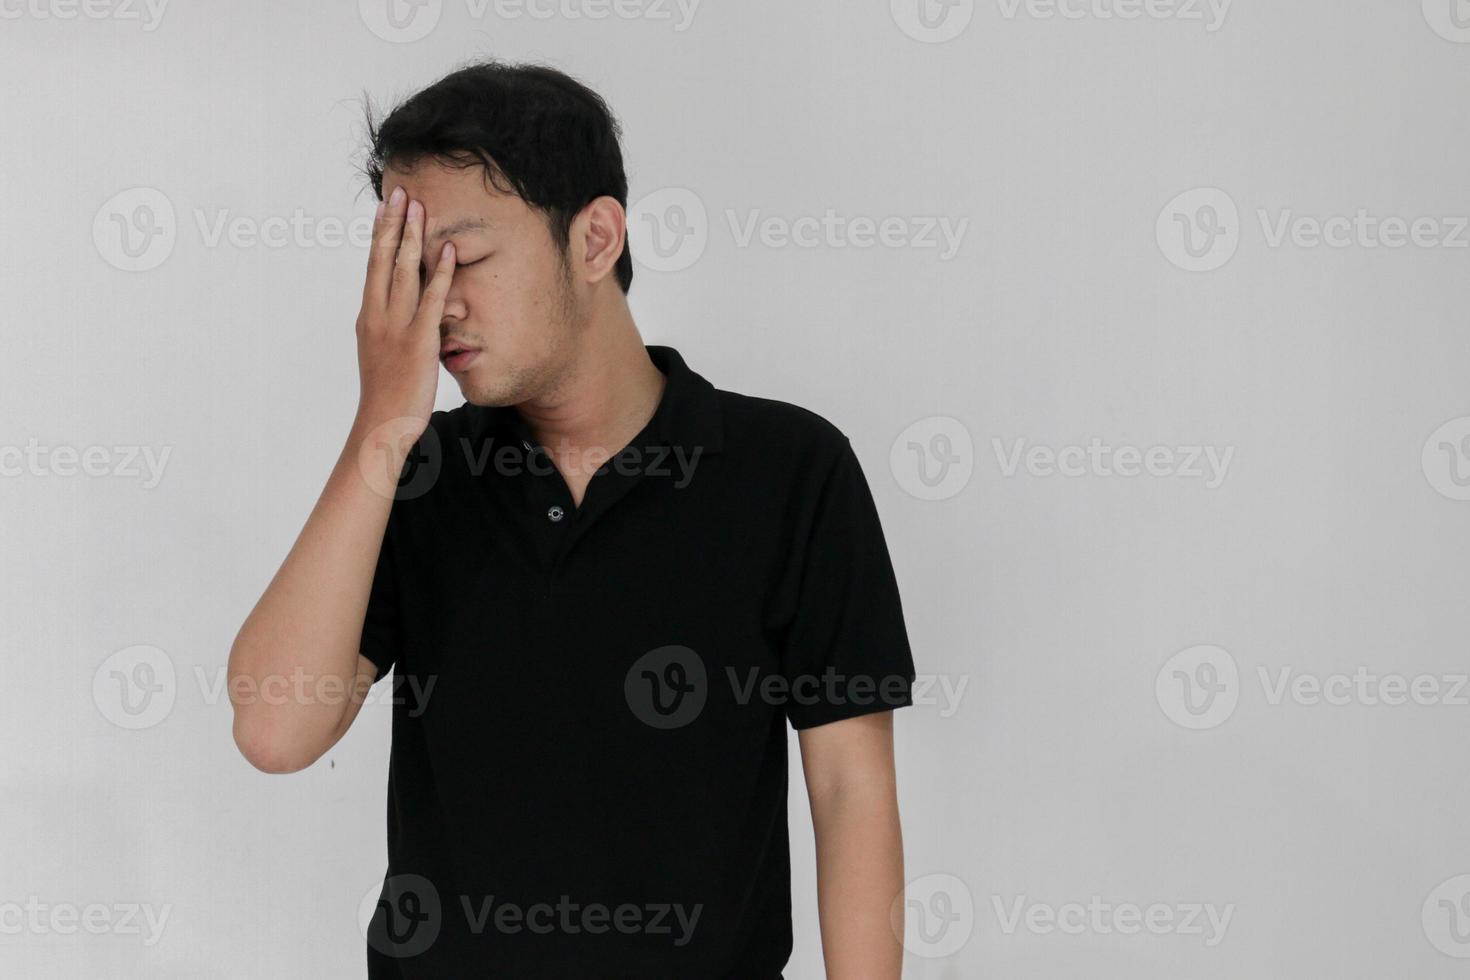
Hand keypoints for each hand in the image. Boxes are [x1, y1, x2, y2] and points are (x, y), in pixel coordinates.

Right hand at [354, 187, 455, 437]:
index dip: (379, 234)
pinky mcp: (419, 341)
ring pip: (403, 271)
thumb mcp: (380, 353)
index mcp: (368, 316)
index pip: (372, 265)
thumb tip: (394, 311)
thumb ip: (388, 327)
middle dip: (393, 223)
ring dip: (412, 236)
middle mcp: (378, 315)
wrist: (381, 425)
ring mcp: (397, 326)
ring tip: (420, 207)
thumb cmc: (386, 394)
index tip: (384, 207)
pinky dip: (440, 272)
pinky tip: (448, 250)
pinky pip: (432, 300)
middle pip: (383, 259)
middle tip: (401, 192)